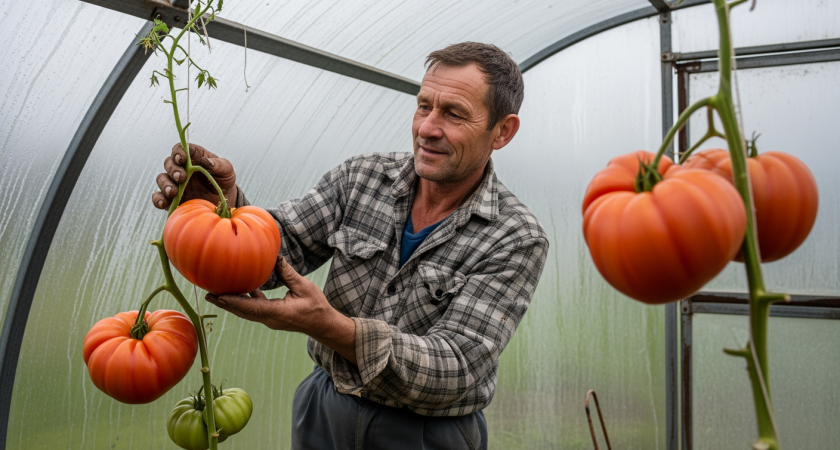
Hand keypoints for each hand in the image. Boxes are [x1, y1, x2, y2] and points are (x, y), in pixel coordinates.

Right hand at [152, 143, 237, 209]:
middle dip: (173, 169)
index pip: (181, 149)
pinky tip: (162, 204)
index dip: (179, 152)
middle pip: (169, 163)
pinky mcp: (172, 198)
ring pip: (162, 179)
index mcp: (193, 157)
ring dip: (165, 184)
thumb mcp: (227, 171)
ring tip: (173, 192)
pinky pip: (159, 197)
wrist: (224, 202)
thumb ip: (218, 164)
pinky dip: (158, 199)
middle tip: (182, 178)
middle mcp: (181, 168)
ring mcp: (175, 183)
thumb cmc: (224, 181)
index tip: (182, 159)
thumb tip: (204, 161)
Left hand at [205, 256, 356, 364]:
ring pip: (246, 311)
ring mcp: (270, 319)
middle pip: (243, 311)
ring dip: (231, 303)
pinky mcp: (272, 316)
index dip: (235, 302)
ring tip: (216, 295)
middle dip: (225, 303)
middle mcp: (270, 318)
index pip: (252, 307)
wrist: (323, 325)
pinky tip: (240, 290)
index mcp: (277, 313)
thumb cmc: (316, 307)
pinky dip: (244, 301)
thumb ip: (288, 274)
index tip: (220, 296)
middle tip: (208, 295)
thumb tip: (276, 258)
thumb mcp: (305, 288)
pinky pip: (254, 309)